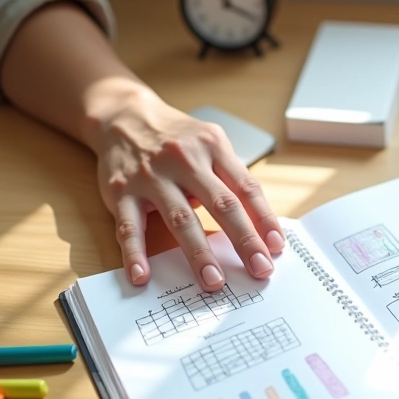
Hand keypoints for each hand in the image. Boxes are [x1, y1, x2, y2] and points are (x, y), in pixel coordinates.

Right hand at [84, 86, 283, 290]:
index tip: (277, 247)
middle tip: (260, 270)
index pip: (246, 187)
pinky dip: (135, 254)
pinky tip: (142, 276)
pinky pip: (129, 227)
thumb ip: (232, 177)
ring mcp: (151, 176)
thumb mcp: (210, 144)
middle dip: (244, 240)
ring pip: (180, 219)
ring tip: (214, 281)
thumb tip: (261, 226)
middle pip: (221, 204)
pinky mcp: (121, 192)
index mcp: (212, 147)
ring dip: (199, 253)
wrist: (123, 117)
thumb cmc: (177, 138)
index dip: (264, 218)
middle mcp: (183, 159)